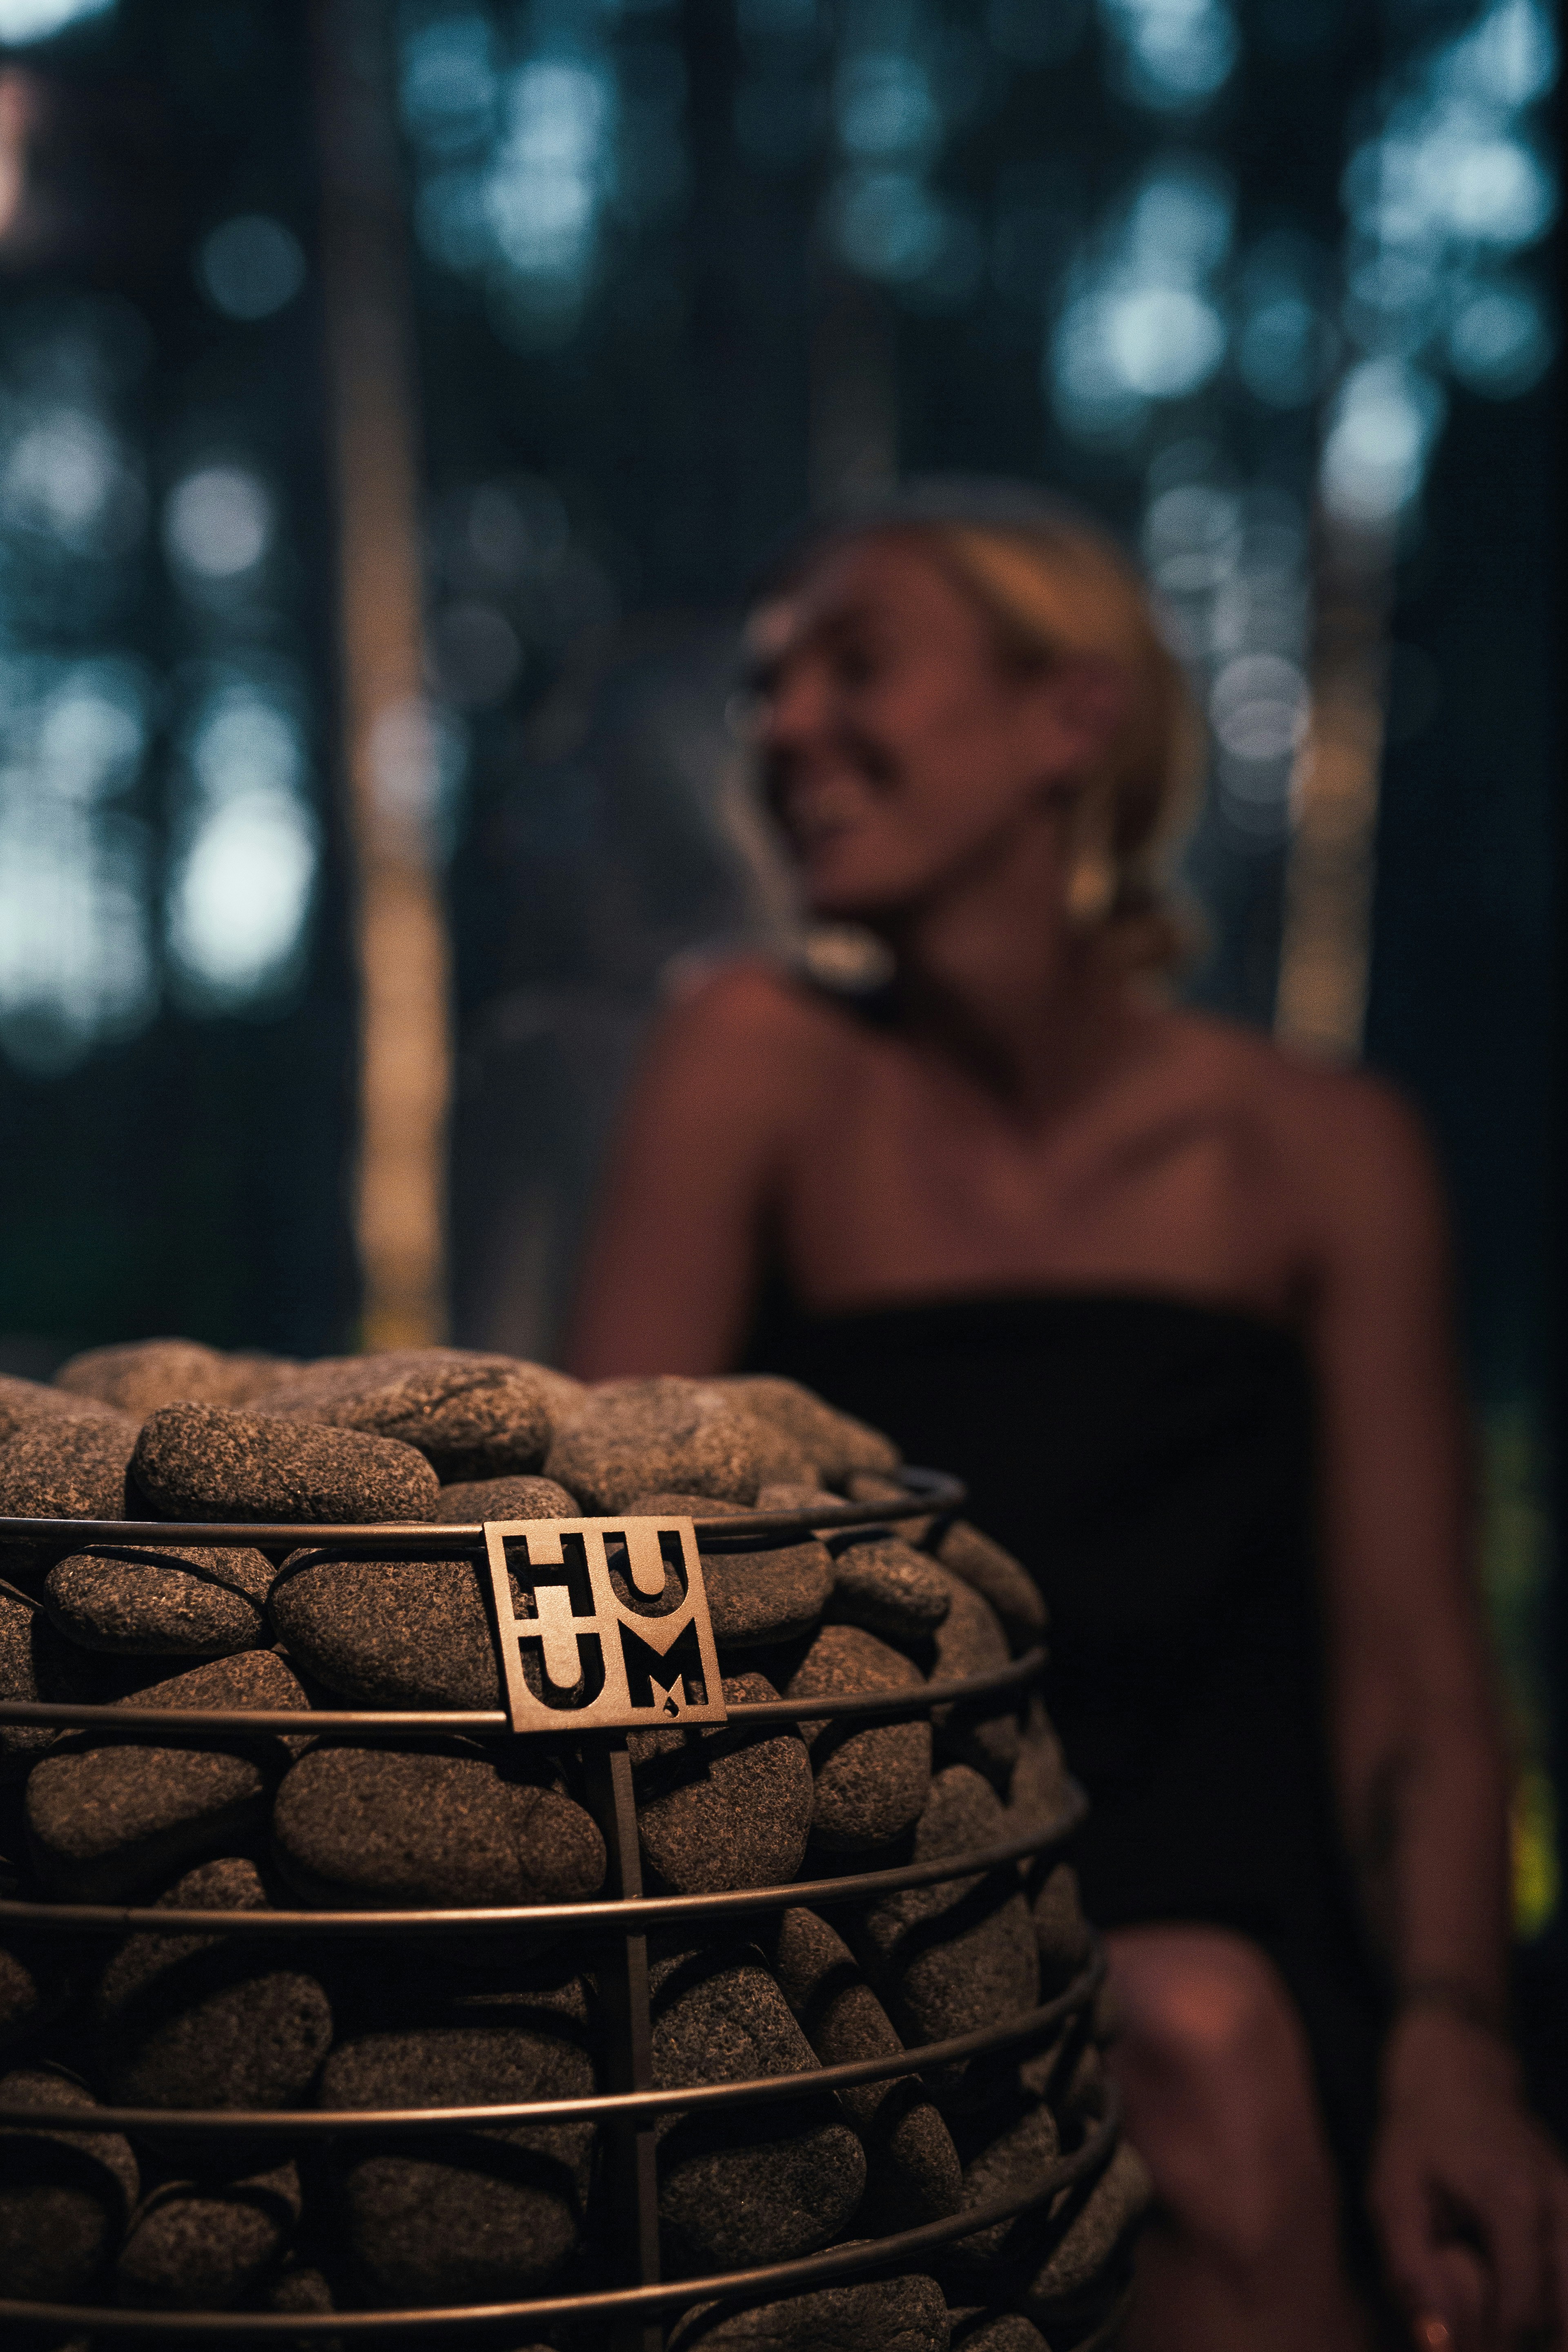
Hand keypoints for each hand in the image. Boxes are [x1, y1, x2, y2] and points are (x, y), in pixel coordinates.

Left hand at [1369, 2004, 1567, 2348]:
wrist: (1456, 2076)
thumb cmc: (1417, 2137)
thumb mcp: (1393, 2193)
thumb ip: (1412, 2266)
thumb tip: (1437, 2340)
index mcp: (1512, 2200)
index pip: (1524, 2305)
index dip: (1494, 2335)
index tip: (1462, 2332)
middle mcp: (1559, 2201)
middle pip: (1564, 2306)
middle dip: (1530, 2333)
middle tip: (1489, 2330)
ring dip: (1551, 2318)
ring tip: (1510, 2319)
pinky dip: (1559, 2292)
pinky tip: (1533, 2300)